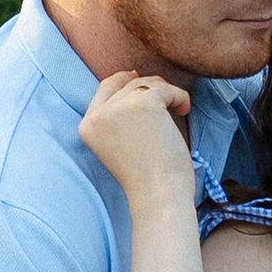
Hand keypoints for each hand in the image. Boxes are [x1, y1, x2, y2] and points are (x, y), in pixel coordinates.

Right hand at [78, 70, 195, 202]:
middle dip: (150, 88)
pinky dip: (180, 97)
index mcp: (87, 126)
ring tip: (178, 111)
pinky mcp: (143, 103)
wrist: (158, 194)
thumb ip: (118, 116)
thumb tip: (134, 77)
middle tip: (168, 100)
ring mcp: (119, 107)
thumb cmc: (147, 176)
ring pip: (147, 84)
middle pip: (127, 83)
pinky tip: (184, 111)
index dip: (123, 80)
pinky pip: (166, 89)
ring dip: (167, 94)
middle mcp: (98, 115)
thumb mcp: (119, 143)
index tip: (140, 79)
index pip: (104, 88)